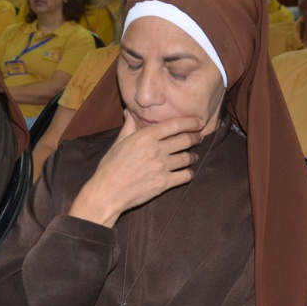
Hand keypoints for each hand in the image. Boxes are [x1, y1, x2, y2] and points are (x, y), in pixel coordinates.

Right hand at [68, 111, 202, 226]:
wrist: (107, 192)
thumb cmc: (110, 167)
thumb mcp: (118, 143)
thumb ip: (128, 127)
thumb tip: (129, 112)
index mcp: (144, 137)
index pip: (174, 125)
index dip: (190, 122)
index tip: (199, 122)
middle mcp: (156, 150)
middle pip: (186, 140)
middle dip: (196, 138)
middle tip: (198, 138)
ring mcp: (161, 167)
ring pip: (188, 158)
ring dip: (192, 157)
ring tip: (192, 157)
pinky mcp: (164, 183)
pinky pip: (186, 176)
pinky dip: (189, 173)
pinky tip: (186, 172)